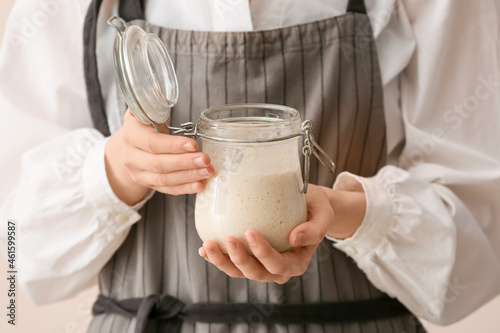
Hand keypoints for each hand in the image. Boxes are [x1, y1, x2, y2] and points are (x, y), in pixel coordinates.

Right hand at [105, 110, 215, 204]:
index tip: (194, 144)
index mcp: (130, 134)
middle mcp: (131, 156)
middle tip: (206, 160)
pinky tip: (200, 185)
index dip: (173, 146)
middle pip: (159, 164)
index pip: (152, 143)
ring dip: (188, 176)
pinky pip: (167, 189)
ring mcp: (138, 173)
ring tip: (208, 172)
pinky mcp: (148, 184)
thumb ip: (154, 101)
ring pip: (164, 179)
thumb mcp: (146, 109)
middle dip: (185, 163)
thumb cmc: (144, 123)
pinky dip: (184, 188)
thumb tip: (162, 90)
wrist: (130, 144)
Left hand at [198, 184, 334, 283]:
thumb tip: (295, 238)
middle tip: (228, 238)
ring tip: (208, 246)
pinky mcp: (249, 258)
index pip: (279, 264)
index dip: (263, 253)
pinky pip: (232, 263)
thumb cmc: (315, 209)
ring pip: (240, 272)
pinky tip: (204, 248)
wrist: (308, 206)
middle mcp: (278, 269)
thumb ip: (314, 229)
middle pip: (256, 273)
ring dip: (222, 262)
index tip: (250, 232)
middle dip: (240, 259)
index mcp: (296, 262)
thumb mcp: (323, 215)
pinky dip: (217, 258)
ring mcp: (261, 266)